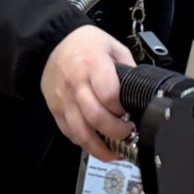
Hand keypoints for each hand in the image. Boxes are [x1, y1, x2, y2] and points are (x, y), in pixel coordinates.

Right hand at [41, 25, 133, 161]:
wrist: (54, 42)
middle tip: (128, 133)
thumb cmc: (86, 44)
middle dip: (116, 132)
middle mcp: (75, 84)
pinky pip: (69, 133)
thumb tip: (139, 91)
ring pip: (80, 133)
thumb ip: (128, 68)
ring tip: (115, 152)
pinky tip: (97, 145)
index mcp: (92, 64)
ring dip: (100, 148)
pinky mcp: (55, 109)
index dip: (122, 109)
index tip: (131, 113)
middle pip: (96, 118)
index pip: (109, 94)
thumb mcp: (113, 46)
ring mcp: (63, 99)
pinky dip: (84, 143)